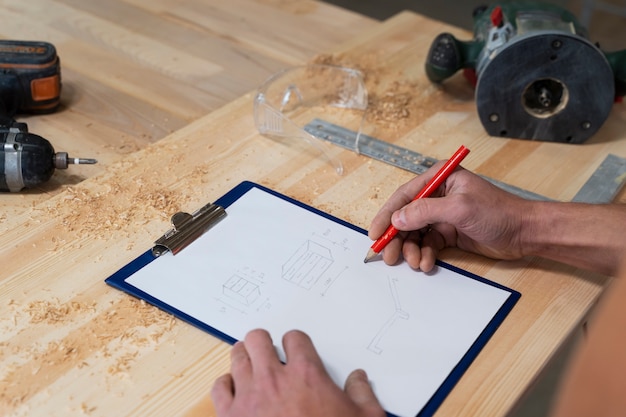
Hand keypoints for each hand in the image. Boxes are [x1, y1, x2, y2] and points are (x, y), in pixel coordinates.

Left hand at [211, 329, 385, 416]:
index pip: (294, 338)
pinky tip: (235, 390)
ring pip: (237, 357)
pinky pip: (220, 387)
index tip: (295, 350)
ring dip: (244, 358)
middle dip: (262, 343)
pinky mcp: (230, 416)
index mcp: (306, 374)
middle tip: (268, 352)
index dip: (295, 342)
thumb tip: (358, 378)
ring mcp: (249, 396)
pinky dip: (226, 385)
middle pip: (258, 339)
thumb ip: (362, 394)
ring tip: (249, 364)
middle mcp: (274, 379)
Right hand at [369, 163, 532, 270]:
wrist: (525, 233)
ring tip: (414, 262)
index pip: (404, 196)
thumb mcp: (459, 209)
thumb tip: (397, 219)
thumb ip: (425, 212)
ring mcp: (442, 215)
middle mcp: (438, 195)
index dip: (387, 215)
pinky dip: (424, 254)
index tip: (375, 233)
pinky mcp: (448, 232)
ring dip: (411, 249)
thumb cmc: (499, 212)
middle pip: (406, 217)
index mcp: (439, 178)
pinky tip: (427, 263)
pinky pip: (427, 244)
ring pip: (415, 233)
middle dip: (396, 237)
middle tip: (388, 255)